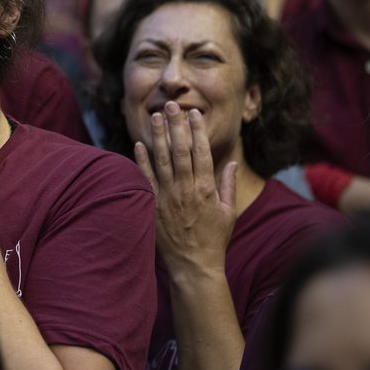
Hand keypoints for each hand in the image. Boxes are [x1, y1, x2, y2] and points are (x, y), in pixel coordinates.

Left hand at [135, 101, 237, 279]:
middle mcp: (186, 189)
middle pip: (180, 150)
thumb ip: (227, 185)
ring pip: (162, 160)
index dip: (197, 131)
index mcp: (206, 189)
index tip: (194, 113)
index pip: (202, 152)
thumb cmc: (214, 240)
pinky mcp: (153, 205)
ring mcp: (168, 197)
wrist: (194, 265)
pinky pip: (146, 178)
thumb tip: (231, 161)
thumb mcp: (229, 212)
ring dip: (158, 136)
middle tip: (172, 105)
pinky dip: (141, 161)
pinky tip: (138, 144)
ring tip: (156, 116)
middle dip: (176, 125)